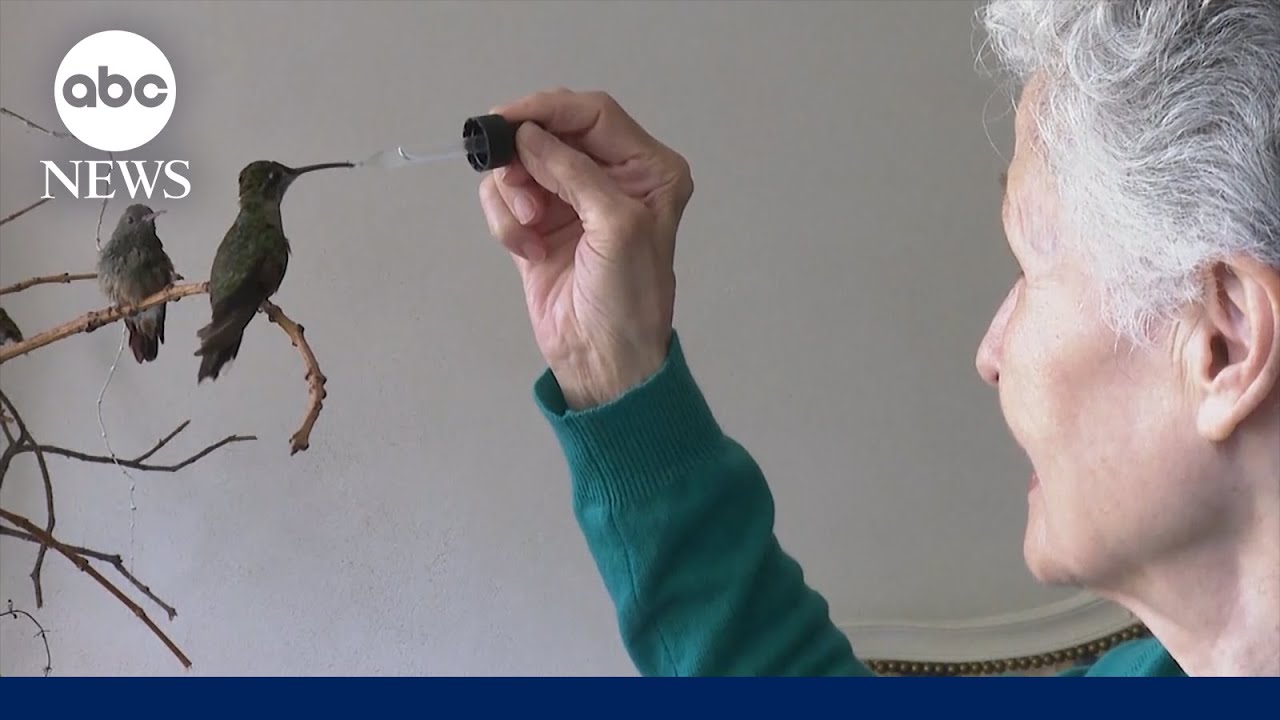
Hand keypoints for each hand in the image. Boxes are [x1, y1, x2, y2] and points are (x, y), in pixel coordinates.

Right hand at [478, 89, 694, 409]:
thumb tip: (527, 134)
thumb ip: (573, 172)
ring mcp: (572, 200)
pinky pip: (505, 198)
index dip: (549, 109)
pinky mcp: (538, 225)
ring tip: (529, 230)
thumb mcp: (616, 225)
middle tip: (515, 183)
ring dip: (514, 195)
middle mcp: (612, 177)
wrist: (603, 362)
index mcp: (648, 169)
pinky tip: (527, 251)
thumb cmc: (628, 298)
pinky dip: (506, 222)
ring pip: (521, 164)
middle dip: (526, 156)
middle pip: (552, 132)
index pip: (594, 115)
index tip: (507, 119)